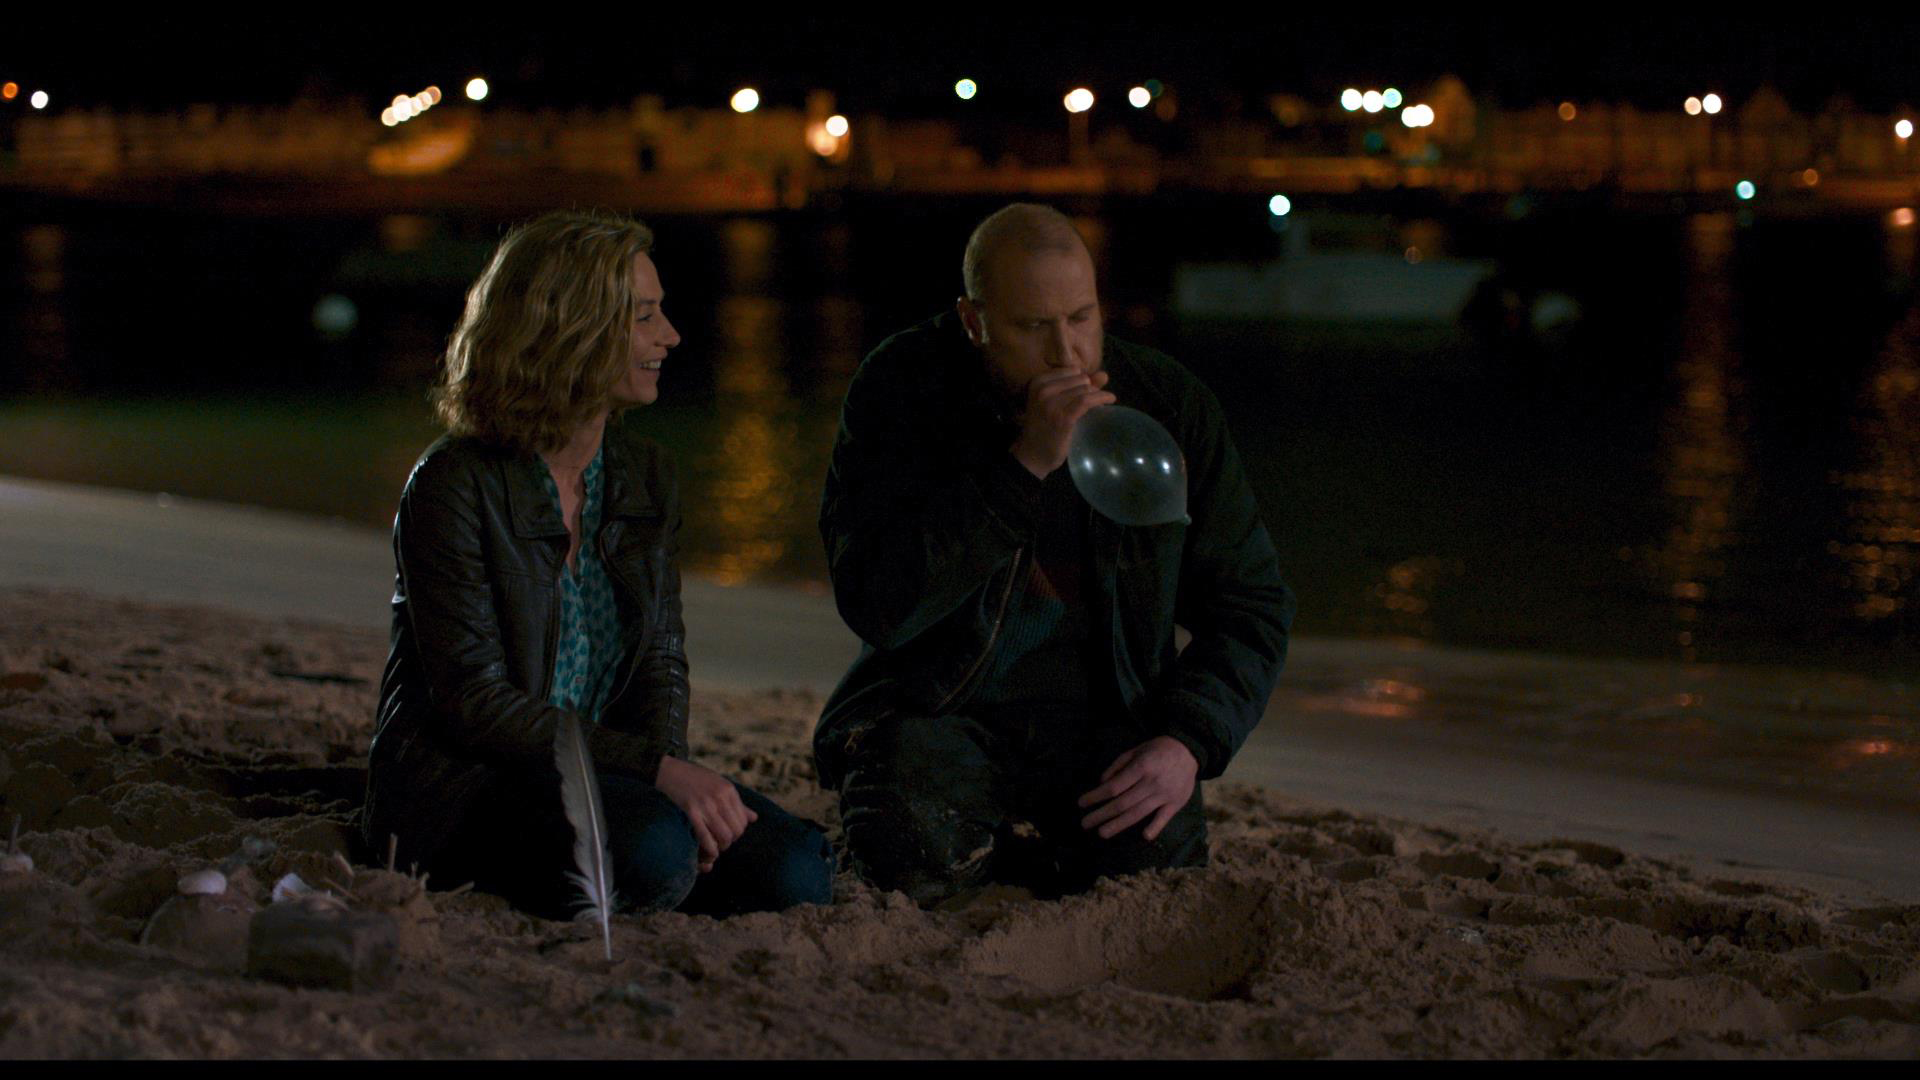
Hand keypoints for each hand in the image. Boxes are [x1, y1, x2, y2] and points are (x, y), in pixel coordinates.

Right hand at [654, 756, 757, 872]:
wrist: (669, 770)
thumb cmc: (695, 779)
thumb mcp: (719, 785)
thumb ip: (736, 802)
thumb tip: (754, 818)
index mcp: (729, 790)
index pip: (743, 820)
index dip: (738, 832)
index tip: (728, 833)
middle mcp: (720, 797)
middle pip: (736, 830)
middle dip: (730, 841)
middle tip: (721, 842)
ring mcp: (706, 804)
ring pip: (724, 836)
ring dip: (721, 846)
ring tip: (715, 846)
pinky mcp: (691, 811)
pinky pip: (706, 837)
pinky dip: (710, 848)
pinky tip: (708, 852)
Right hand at [1009, 369, 1115, 478]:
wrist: (1033, 455)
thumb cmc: (1045, 428)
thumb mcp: (1056, 403)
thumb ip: (1080, 387)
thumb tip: (1104, 375)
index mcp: (1038, 382)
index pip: (1071, 370)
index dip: (1081, 381)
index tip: (1084, 393)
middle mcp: (1043, 389)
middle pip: (1080, 378)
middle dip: (1089, 389)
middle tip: (1089, 404)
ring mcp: (1052, 403)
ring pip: (1085, 388)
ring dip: (1096, 395)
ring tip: (1098, 405)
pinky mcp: (1063, 417)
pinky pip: (1087, 400)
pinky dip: (1102, 398)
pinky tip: (1110, 400)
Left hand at [1077, 736, 1197, 841]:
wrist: (1189, 750)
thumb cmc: (1158, 749)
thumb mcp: (1136, 750)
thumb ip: (1118, 765)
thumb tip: (1102, 782)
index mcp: (1141, 767)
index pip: (1114, 786)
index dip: (1096, 796)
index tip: (1081, 803)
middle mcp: (1152, 782)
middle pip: (1123, 803)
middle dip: (1102, 814)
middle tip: (1085, 823)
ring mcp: (1165, 794)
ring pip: (1138, 813)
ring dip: (1118, 825)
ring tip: (1101, 833)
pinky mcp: (1176, 803)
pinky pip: (1164, 818)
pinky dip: (1155, 827)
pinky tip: (1144, 837)